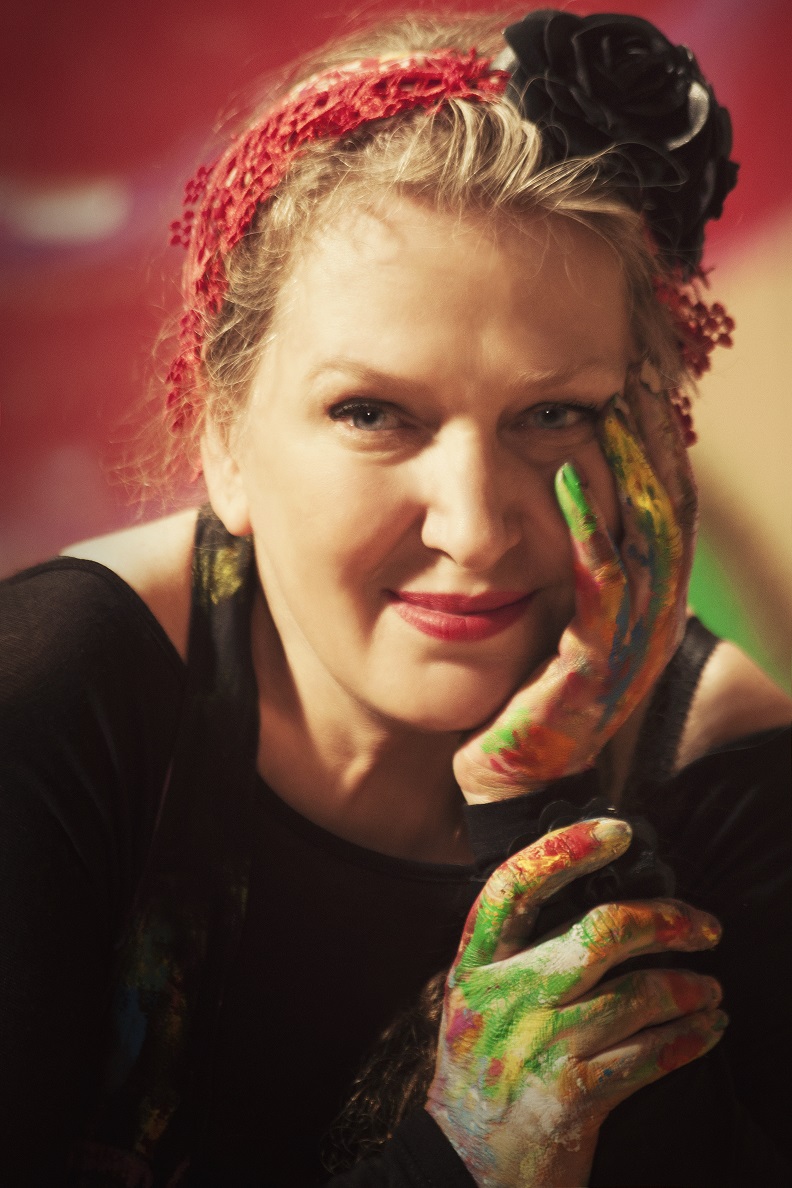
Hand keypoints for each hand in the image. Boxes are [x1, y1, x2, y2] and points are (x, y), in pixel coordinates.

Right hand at [426, 819, 725, 1187]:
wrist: (465, 1164)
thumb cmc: (480, 1068)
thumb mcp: (474, 997)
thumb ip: (515, 949)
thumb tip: (594, 893)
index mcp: (475, 963)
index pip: (515, 884)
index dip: (568, 848)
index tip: (619, 830)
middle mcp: (506, 997)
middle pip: (599, 934)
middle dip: (666, 920)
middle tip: (704, 923)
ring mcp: (539, 1046)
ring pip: (638, 996)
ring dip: (690, 987)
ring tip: (710, 987)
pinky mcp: (572, 1096)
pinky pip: (650, 1055)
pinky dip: (690, 1037)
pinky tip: (708, 1027)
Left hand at [454, 377, 696, 802]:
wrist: (506, 778)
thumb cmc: (521, 689)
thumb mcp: (560, 616)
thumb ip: (574, 561)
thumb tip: (560, 480)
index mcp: (648, 603)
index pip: (668, 507)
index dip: (659, 442)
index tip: (638, 378)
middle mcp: (652, 621)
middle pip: (672, 511)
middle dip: (658, 437)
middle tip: (641, 368)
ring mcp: (629, 646)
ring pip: (650, 539)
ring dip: (634, 467)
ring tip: (614, 401)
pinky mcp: (593, 669)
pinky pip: (602, 587)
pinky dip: (589, 528)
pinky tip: (569, 475)